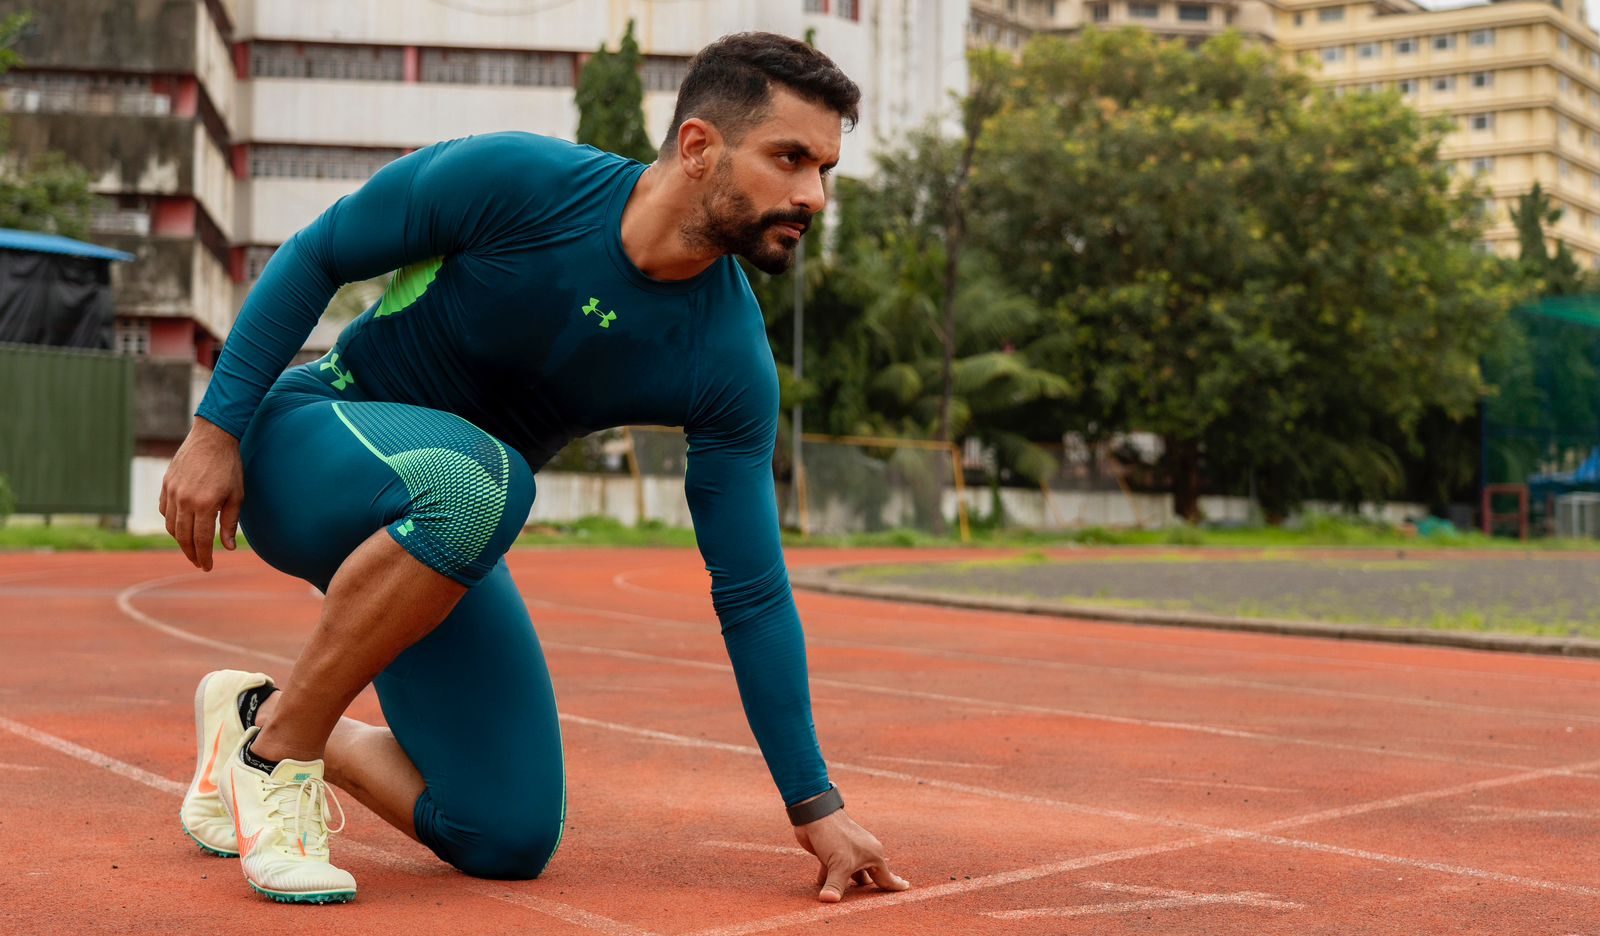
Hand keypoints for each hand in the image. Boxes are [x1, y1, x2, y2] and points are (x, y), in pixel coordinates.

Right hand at [159, 417, 243, 570]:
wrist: (213, 437)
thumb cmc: (230, 467)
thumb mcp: (237, 496)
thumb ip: (230, 523)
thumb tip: (229, 548)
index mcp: (204, 505)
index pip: (201, 540)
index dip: (204, 557)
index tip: (207, 567)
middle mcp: (184, 500)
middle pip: (183, 537)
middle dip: (191, 553)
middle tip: (199, 563)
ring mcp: (172, 492)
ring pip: (170, 525)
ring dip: (180, 540)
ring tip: (191, 547)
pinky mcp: (166, 484)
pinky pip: (164, 510)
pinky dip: (171, 522)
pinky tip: (180, 527)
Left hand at [792, 809, 909, 902]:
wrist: (815, 815)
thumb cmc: (835, 836)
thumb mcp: (838, 864)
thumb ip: (835, 885)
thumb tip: (829, 901)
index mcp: (873, 855)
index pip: (886, 877)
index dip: (896, 885)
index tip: (907, 888)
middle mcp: (863, 854)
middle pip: (869, 877)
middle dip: (869, 890)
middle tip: (877, 901)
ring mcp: (848, 853)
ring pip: (851, 875)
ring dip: (847, 886)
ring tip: (849, 900)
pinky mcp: (833, 853)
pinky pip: (834, 871)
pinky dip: (830, 880)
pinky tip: (822, 888)